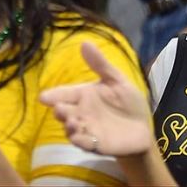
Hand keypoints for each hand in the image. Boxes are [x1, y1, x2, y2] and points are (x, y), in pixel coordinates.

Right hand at [38, 42, 155, 156]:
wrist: (143, 127)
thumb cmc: (128, 102)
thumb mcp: (117, 80)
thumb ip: (101, 65)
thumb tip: (84, 42)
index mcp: (84, 95)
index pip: (64, 93)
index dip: (53, 95)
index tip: (43, 97)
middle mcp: (81, 112)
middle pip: (62, 111)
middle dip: (59, 111)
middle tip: (60, 109)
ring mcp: (87, 129)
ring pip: (69, 129)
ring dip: (68, 127)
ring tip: (73, 122)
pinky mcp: (95, 144)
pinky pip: (83, 143)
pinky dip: (79, 141)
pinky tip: (81, 137)